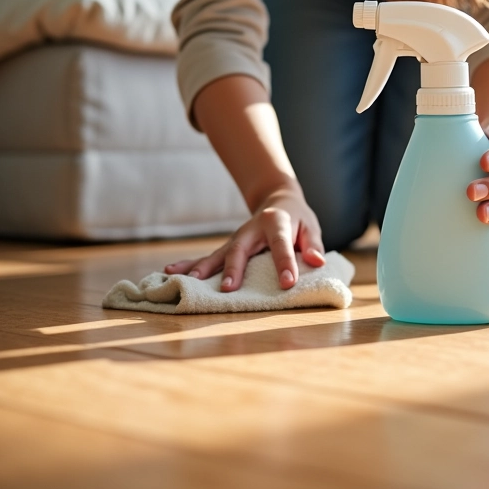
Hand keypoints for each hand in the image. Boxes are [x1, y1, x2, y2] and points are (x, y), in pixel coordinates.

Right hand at [163, 182, 325, 290]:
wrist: (278, 199)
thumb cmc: (298, 219)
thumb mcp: (311, 227)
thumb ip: (313, 245)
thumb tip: (317, 262)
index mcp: (276, 221)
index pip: (281, 244)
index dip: (285, 263)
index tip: (287, 283)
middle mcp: (252, 229)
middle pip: (241, 249)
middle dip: (234, 268)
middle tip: (228, 288)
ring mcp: (237, 238)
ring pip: (218, 253)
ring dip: (203, 268)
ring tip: (189, 281)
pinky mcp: (228, 246)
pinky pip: (208, 257)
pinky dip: (189, 264)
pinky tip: (171, 273)